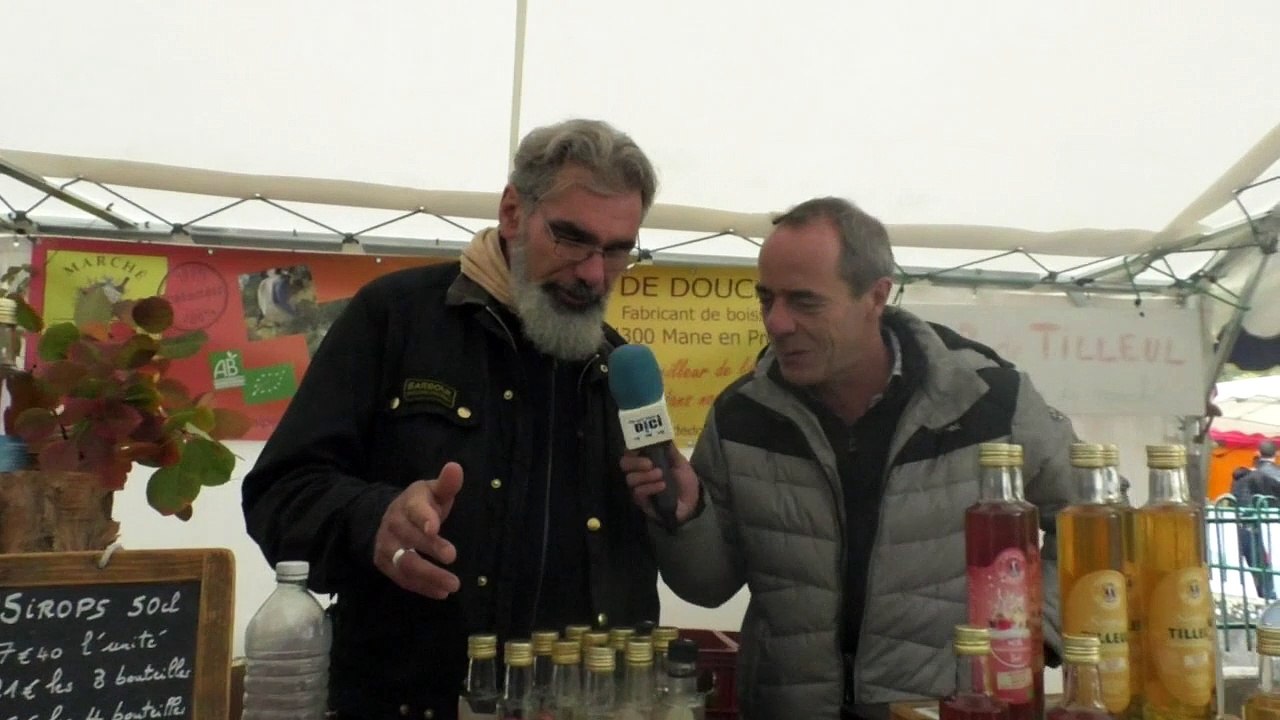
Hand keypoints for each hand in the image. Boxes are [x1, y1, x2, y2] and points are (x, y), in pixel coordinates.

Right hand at [374, 461, 463, 598]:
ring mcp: (388, 547)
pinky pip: (403, 579)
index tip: (435, 527)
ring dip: (429, 576)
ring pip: (405, 564)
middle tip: (453, 556)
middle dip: (430, 549)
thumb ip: (447, 484)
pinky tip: (441, 592)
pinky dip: (422, 587)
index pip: (414, 510)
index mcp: (408, 504)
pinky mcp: (386, 565)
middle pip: (410, 540)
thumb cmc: (419, 505)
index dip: (424, 518)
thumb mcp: (432, 491)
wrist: (385, 518)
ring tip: (453, 585)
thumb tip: (456, 467)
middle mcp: (395, 525)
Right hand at [620, 445, 701, 524]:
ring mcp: (639, 487)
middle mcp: (639, 473)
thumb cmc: (684, 481)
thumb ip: (671, 450)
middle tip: (649, 463)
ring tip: (660, 475)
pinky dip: (650, 487)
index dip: (631, 448)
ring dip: (645, 476)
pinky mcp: (642, 501)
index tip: (640, 447)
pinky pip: (638, 493)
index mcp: (646, 461)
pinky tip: (662, 486)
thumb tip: (663, 435)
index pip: (630, 452)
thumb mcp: (680, 462)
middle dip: (635, 462)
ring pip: (630, 479)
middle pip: (624, 464)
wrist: (693, 502)